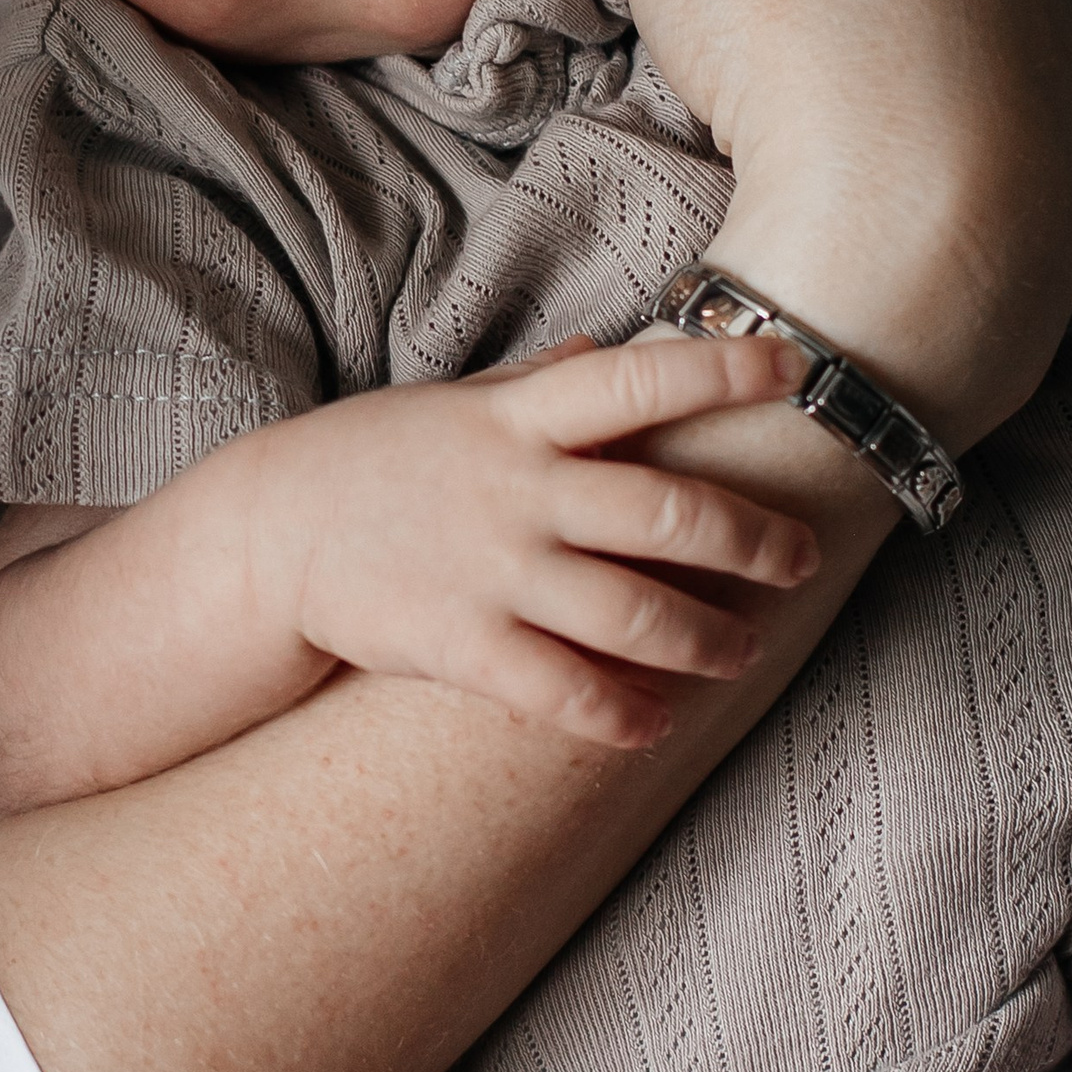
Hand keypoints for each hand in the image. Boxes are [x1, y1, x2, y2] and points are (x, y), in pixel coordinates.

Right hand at [235, 332, 819, 747]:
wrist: (267, 535)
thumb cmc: (372, 461)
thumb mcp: (450, 402)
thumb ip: (534, 381)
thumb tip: (603, 347)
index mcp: (518, 416)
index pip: (640, 380)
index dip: (724, 370)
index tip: (797, 367)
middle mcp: (517, 490)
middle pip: (666, 513)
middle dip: (753, 540)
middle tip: (804, 559)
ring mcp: (492, 571)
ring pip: (634, 614)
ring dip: (708, 639)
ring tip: (744, 650)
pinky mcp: (462, 646)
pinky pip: (563, 692)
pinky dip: (622, 714)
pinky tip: (658, 723)